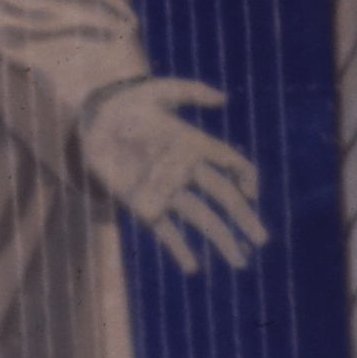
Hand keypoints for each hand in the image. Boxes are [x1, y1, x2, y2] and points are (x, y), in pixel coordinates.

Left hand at [82, 76, 266, 269]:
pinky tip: (193, 267)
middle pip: (221, 197)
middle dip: (242, 218)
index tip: (251, 192)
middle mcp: (184, 171)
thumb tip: (222, 99)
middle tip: (261, 239)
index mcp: (194, 144)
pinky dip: (178, 249)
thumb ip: (190, 92)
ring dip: (220, 239)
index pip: (229, 163)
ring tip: (240, 261)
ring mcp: (164, 190)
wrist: (95, 121)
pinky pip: (164, 230)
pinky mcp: (142, 205)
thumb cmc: (129, 102)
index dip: (244, 176)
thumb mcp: (158, 90)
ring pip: (199, 218)